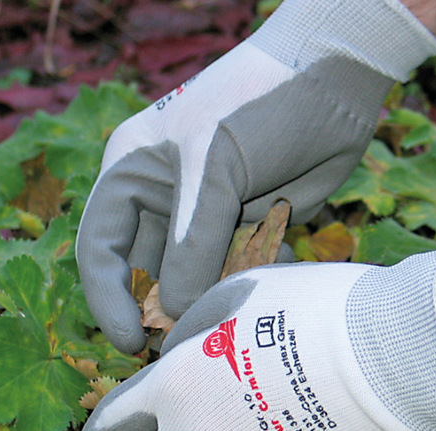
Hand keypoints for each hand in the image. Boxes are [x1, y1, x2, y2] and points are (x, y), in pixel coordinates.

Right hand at [75, 0, 435, 352]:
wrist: (334, 83)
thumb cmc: (260, 105)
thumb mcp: (215, 165)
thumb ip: (192, 241)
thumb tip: (171, 312)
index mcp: (131, 174)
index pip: (101, 248)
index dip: (109, 299)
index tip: (131, 342)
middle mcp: (163, 201)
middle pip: (146, 274)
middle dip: (163, 309)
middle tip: (190, 342)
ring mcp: (206, 218)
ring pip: (194, 281)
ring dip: (212, 298)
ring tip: (238, 304)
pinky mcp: (247, 229)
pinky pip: (236, 274)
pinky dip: (249, 282)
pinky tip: (277, 265)